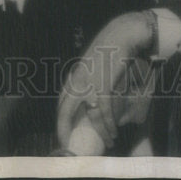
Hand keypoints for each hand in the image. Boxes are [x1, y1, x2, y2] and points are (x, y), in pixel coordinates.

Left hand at [56, 12, 152, 148]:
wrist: (120, 34)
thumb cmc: (108, 49)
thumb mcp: (91, 65)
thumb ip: (87, 80)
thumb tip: (91, 100)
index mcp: (74, 77)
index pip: (61, 103)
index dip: (60, 121)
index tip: (63, 135)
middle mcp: (77, 80)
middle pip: (64, 112)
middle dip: (64, 131)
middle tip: (70, 147)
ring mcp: (90, 83)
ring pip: (91, 115)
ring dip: (101, 132)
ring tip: (109, 142)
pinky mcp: (104, 84)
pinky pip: (104, 110)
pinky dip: (109, 124)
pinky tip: (113, 132)